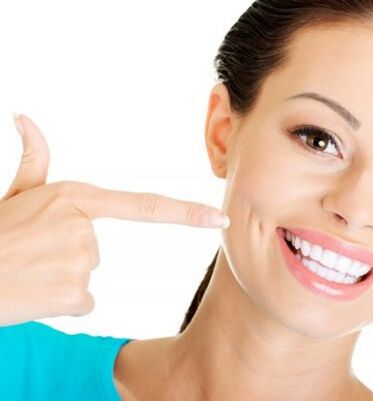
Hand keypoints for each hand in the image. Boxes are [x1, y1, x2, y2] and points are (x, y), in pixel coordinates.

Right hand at [0, 114, 229, 325]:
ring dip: (61, 277)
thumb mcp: (13, 194)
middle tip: (31, 254)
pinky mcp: (75, 293)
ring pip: (87, 276)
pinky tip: (34, 292)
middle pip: (97, 250)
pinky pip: (82, 301)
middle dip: (69, 255)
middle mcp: (85, 228)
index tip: (220, 217)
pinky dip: (61, 302)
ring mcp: (82, 261)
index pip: (146, 206)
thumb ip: (33, 160)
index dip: (187, 213)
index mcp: (76, 199)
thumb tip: (24, 117)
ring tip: (28, 270)